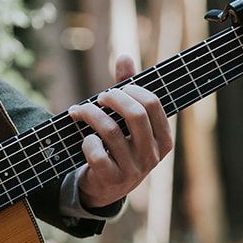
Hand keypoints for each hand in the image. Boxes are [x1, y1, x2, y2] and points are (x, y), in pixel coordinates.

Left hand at [70, 54, 173, 208]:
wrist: (104, 187)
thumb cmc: (118, 146)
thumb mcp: (126, 121)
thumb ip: (127, 90)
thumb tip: (124, 55)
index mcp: (163, 139)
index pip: (153, 104)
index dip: (130, 90)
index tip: (113, 91)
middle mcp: (152, 156)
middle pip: (135, 114)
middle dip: (112, 98)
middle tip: (98, 98)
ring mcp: (133, 170)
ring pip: (111, 131)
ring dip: (90, 115)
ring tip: (79, 111)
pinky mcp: (111, 180)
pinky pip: (97, 153)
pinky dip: (86, 141)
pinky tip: (84, 139)